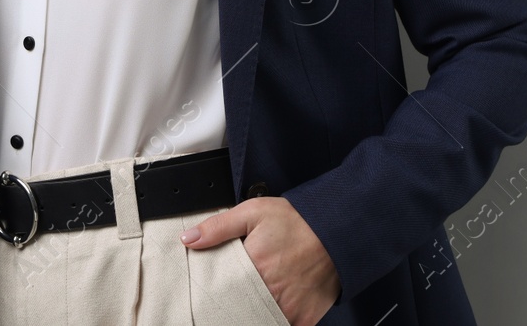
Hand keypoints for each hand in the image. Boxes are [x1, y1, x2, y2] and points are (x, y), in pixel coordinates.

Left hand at [180, 195, 340, 324]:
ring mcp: (288, 309)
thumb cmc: (297, 221)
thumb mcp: (254, 212)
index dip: (215, 291)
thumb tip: (188, 239)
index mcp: (254, 266)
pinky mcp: (304, 320)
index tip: (212, 291)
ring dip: (251, 315)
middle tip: (233, 297)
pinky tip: (267, 311)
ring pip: (258, 320)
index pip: (221, 290)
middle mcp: (270, 292)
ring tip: (249, 303)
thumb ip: (218, 227)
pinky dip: (273, 321)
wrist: (338, 230)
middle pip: (239, 309)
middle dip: (232, 305)